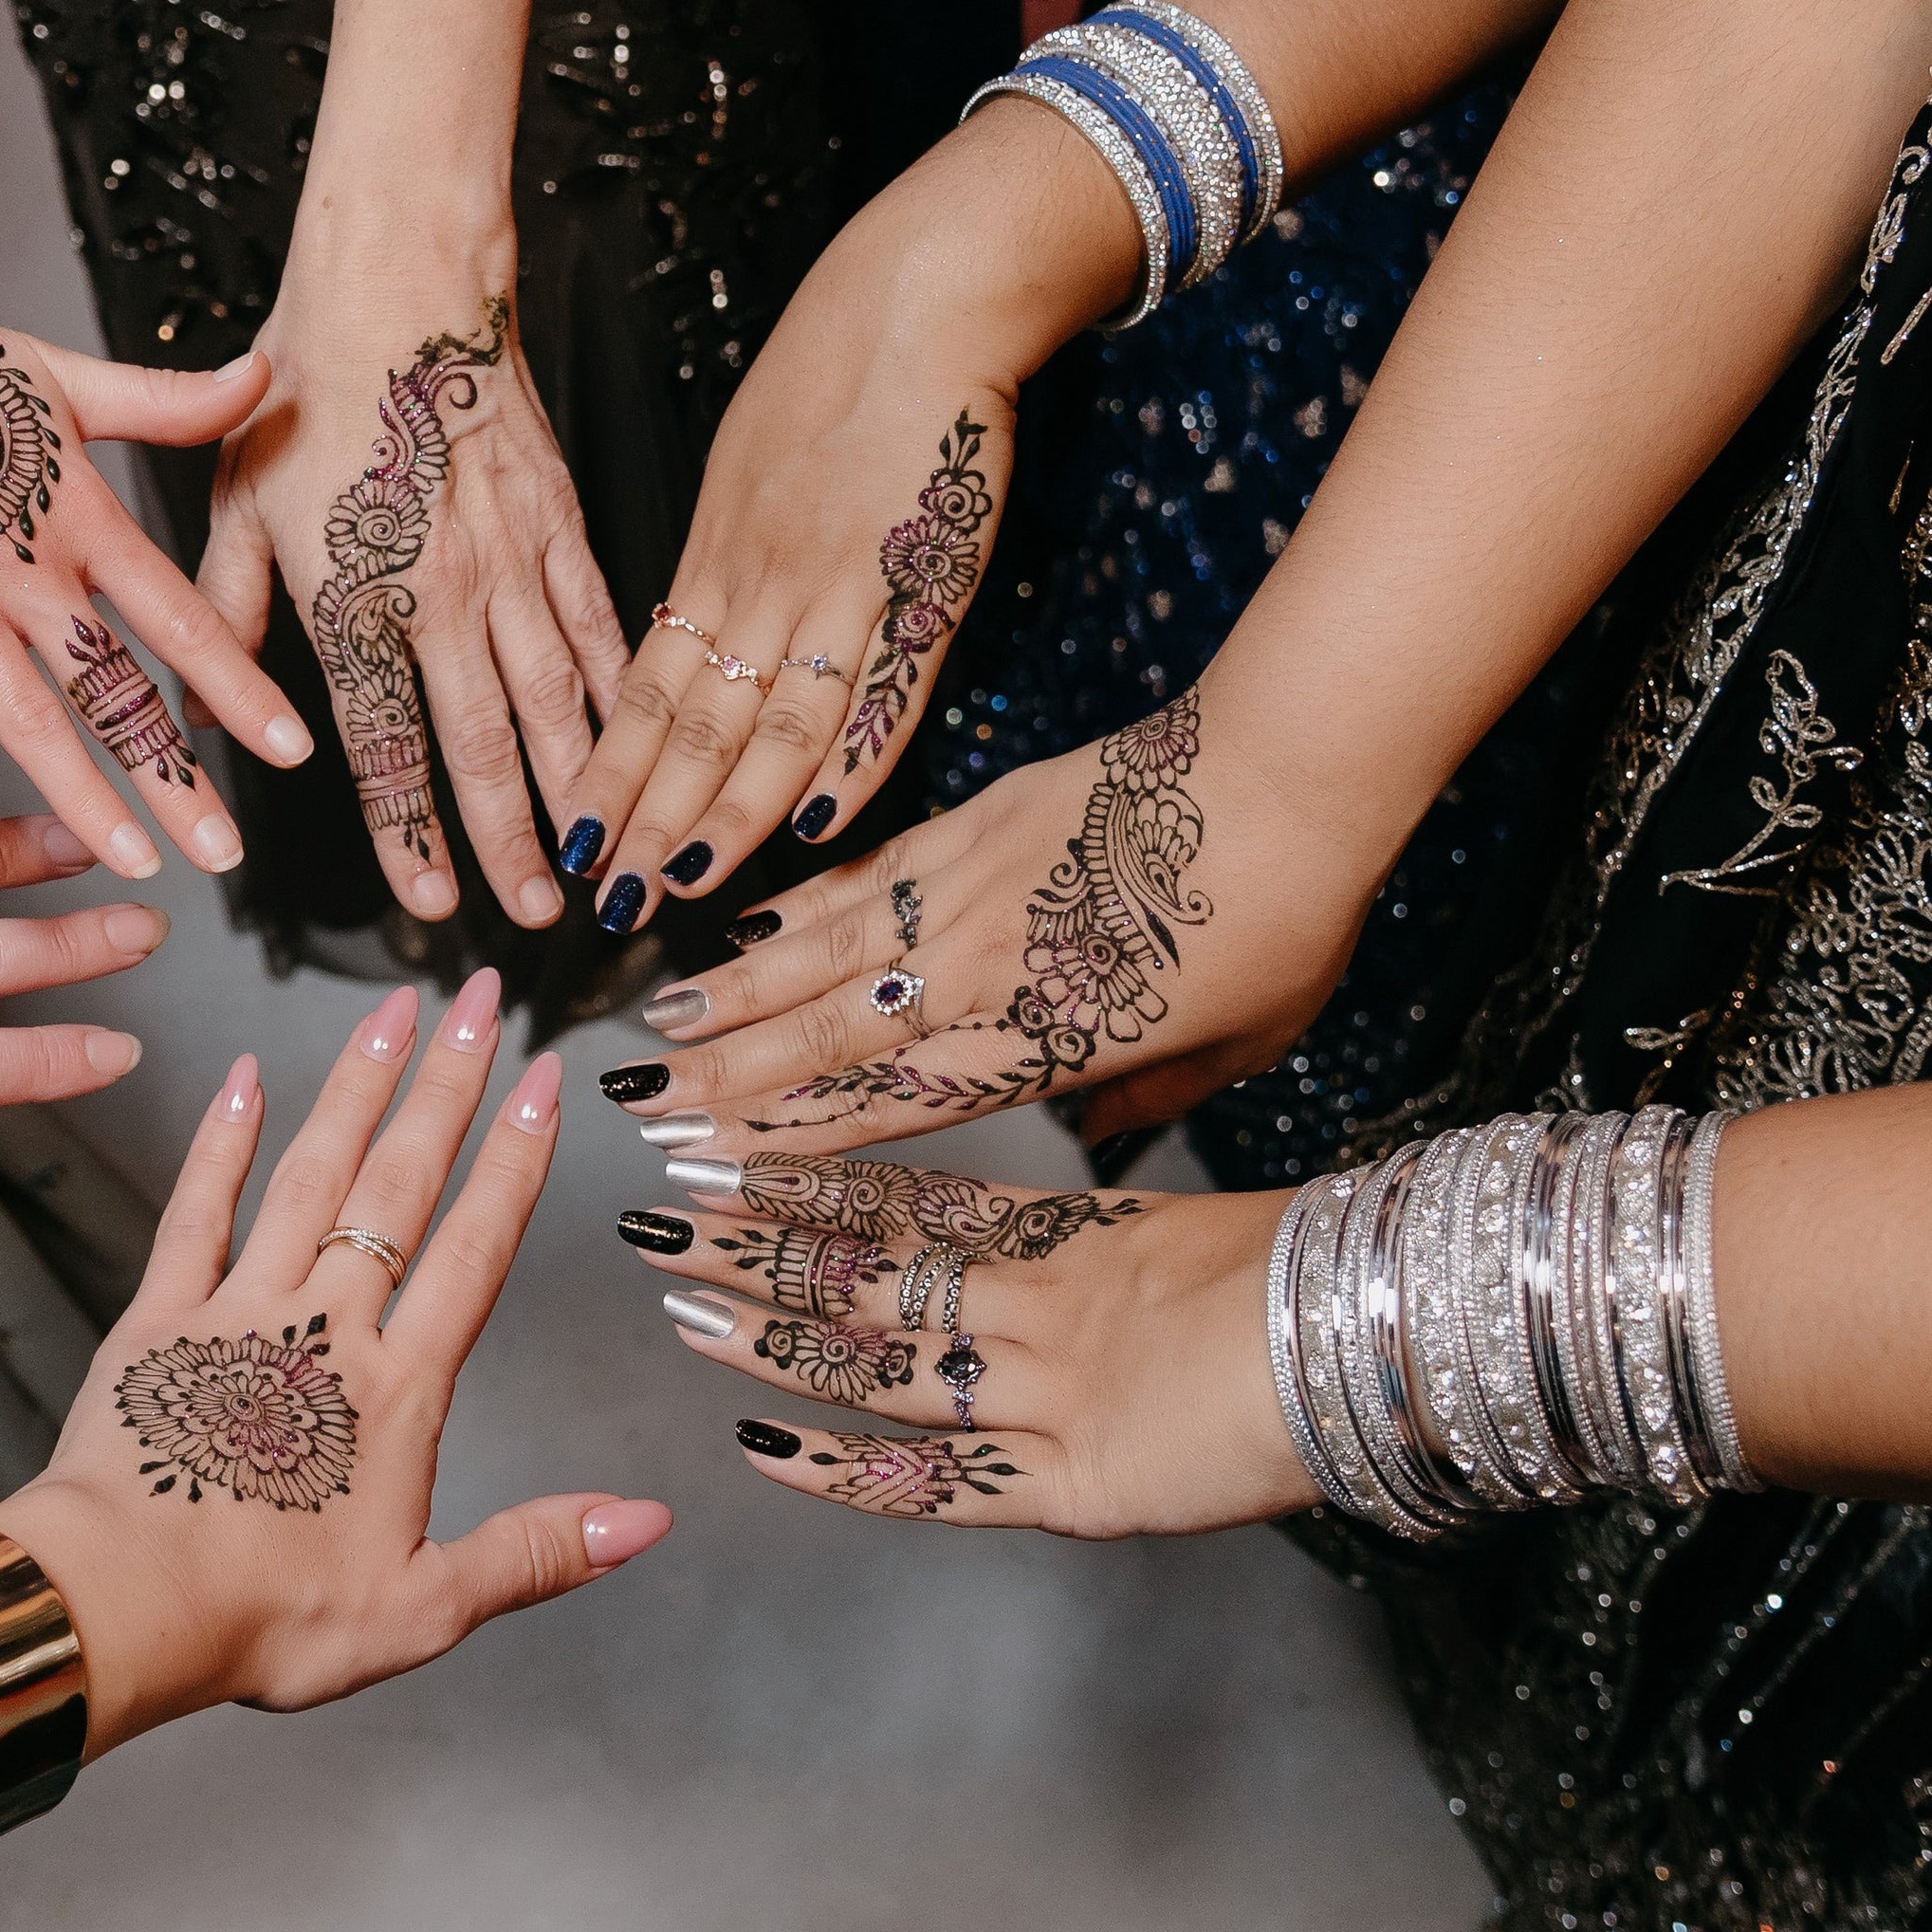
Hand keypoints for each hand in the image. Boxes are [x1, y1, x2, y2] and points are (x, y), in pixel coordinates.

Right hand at [0, 288, 312, 879]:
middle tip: (228, 854)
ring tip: (135, 863)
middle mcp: (23, 568)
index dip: (242, 687)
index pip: (182, 616)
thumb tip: (262, 376)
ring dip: (85, 797)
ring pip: (28, 716)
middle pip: (115, 688)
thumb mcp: (59, 374)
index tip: (294, 750)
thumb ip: (163, 401)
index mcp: (77, 516)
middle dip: (176, 777)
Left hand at [0, 975, 670, 1751]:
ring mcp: (237, 1311)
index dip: (517, 1158)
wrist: (118, 1604)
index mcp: (398, 1390)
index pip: (476, 1247)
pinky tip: (242, 1077)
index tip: (545, 1078)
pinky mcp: (155, 1319)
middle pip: (400, 1183)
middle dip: (447, 1083)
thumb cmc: (263, 1617)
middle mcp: (326, 1328)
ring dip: (354, 1087)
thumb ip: (536, 1552)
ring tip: (391, 1009)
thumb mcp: (422, 1608)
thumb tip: (647, 1520)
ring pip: (309, 1173)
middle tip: (478, 996)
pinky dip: (222, 1139)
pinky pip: (196, 1209)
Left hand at [202, 269, 625, 924]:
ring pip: (556, 695)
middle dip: (511, 836)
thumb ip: (226, 616)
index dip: (408, 830)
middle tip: (537, 912)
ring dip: (579, 785)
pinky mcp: (560, 519)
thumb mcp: (234, 504)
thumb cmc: (302, 392)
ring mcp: (510, 557)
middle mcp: (438, 592)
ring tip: (603, 857)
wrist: (399, 282)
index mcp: (350, 597)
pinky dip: (620, 690)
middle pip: (481, 740)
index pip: (383, 741)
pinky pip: (599, 621)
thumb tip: (197, 712)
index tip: (431, 899)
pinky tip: (637, 742)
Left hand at [552, 107, 1126, 930]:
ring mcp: (841, 586)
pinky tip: (821, 823)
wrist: (920, 294)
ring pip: (771, 722)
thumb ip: (724, 562)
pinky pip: (882, 688)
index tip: (573, 845)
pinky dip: (856, 759)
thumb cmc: (832, 368)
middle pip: (695, 725)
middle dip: (647, 820)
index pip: (644, 691)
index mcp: (717, 557)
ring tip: (685, 885)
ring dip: (728, 813)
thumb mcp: (746, 466)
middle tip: (607, 902)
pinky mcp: (921, 579)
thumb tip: (690, 633)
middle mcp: (764, 584)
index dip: (609, 773)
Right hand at [599, 689, 1379, 1151]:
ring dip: (734, 991)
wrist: (1290, 769)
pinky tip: (743, 924)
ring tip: (657, 1021)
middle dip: (726, 1075)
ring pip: (824, 952)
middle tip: (641, 1104)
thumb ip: (1151, 1097)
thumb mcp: (1237, 1045)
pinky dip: (798, 905)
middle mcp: (985, 972)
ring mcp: (969, 889)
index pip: (893, 1104)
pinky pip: (866, 876)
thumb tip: (1102, 1140)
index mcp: (1046, 1041)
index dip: (792, 1138)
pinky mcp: (975, 819)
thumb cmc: (1287, 918)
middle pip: (831, 1034)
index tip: (712, 1162)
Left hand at [624, 1149, 1307, 1534]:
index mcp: (1071, 1239)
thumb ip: (1104, 1238)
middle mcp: (1041, 1307)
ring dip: (773, 1336)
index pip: (906, 1204)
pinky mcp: (1078, 1481)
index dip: (810, 1184)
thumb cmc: (1319, 1282)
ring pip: (881, 1356)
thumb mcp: (1194, 1235)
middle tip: (655, 1216)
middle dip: (754, 1246)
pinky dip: (848, 1469)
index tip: (728, 1154)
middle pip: (868, 1268)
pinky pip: (941, 1480)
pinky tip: (764, 1449)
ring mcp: (1052, 1391)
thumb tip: (1065, 1222)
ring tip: (676, 1307)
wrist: (1396, 1338)